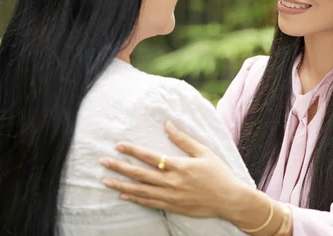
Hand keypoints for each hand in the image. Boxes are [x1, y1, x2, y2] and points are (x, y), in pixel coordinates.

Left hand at [100, 121, 245, 218]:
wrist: (229, 199)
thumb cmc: (219, 174)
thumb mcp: (204, 152)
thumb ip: (184, 139)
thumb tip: (168, 124)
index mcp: (179, 166)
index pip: (150, 157)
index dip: (133, 150)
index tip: (118, 145)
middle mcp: (171, 182)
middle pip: (140, 174)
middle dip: (119, 167)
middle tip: (103, 162)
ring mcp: (170, 196)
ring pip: (140, 190)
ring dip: (121, 185)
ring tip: (105, 180)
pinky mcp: (172, 206)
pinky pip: (149, 203)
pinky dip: (135, 199)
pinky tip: (123, 195)